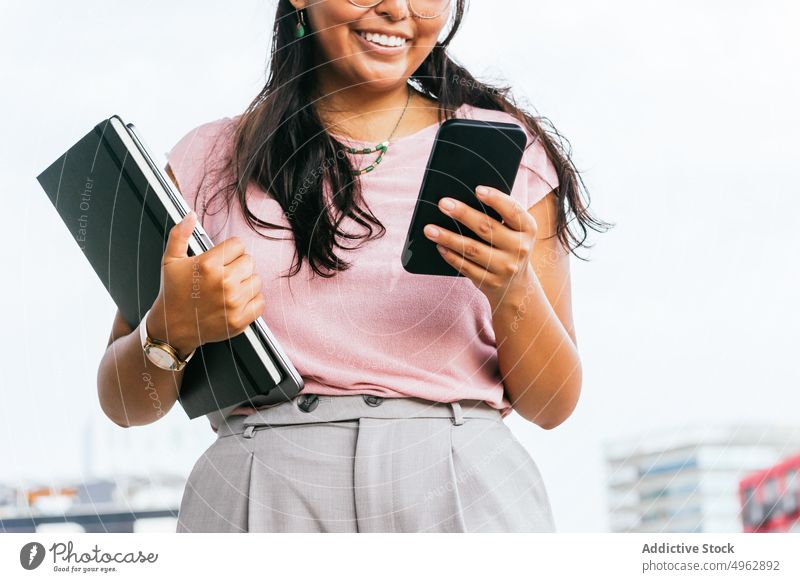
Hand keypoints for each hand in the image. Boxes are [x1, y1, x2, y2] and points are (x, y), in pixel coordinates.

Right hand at [147, 211, 264, 356]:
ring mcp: (233, 303)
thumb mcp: (170, 260)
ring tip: (228, 289)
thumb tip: (191, 215)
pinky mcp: (240, 320)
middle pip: (249, 261)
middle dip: (237, 266)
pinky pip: (260, 301)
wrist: (172, 327)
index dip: (229, 251)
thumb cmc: (173, 293)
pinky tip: (235, 301)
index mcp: (208, 265)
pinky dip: (251, 301)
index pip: (238, 245)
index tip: (220, 260)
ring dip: (245, 283)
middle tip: (222, 275)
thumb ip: (180, 234)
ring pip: (256, 280)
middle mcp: (223, 283)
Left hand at [423, 185, 537, 308]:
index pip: (513, 211)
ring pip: (472, 249)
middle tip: (443, 203)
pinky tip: (439, 246)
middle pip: (487, 228)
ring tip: (429, 229)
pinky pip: (466, 267)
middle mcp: (519, 248)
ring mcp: (505, 268)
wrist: (516, 285)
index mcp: (527, 229)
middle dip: (462, 214)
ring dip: (448, 237)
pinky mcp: (490, 282)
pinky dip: (451, 256)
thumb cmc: (508, 247)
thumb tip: (464, 199)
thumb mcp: (514, 231)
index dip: (496, 199)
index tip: (477, 189)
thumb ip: (498, 216)